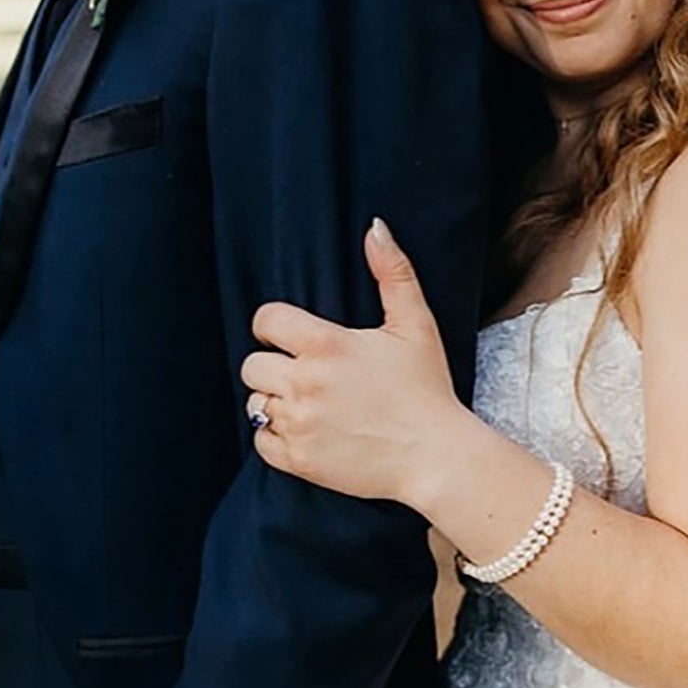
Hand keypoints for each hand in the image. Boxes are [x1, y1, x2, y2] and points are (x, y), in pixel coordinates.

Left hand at [242, 218, 465, 506]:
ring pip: (254, 402)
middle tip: (304, 372)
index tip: (294, 336)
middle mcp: (304, 383)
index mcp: (326, 345)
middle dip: (273, 364)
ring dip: (274, 400)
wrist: (435, 457)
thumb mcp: (416, 324)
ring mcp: (299, 424)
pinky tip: (306, 429)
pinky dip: (275, 436)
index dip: (276, 326)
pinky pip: (260, 441)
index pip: (265, 320)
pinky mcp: (298, 460)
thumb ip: (393, 272)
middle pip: (252, 364)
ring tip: (308, 401)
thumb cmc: (426, 388)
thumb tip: (376, 228)